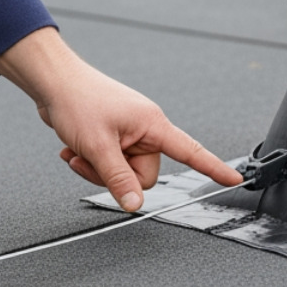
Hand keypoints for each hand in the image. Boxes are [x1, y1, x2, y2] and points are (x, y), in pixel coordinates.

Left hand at [0, 28, 244, 210]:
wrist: (52, 82)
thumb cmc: (77, 99)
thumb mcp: (98, 146)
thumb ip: (118, 178)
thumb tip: (135, 204)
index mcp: (152, 125)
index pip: (191, 151)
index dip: (213, 167)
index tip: (233, 179)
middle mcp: (144, 129)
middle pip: (144, 174)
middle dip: (115, 175)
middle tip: (92, 160)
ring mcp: (127, 133)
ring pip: (122, 172)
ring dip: (97, 168)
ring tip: (79, 151)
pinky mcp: (112, 136)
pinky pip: (109, 163)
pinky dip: (90, 160)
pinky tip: (74, 148)